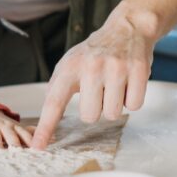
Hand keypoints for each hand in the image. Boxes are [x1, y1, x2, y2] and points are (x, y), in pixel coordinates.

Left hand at [32, 14, 153, 149]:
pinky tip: (127, 83)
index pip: (54, 103)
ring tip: (113, 84)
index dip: (45, 127)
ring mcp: (115, 68)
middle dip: (94, 108)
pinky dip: (131, 99)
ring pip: (112, 114)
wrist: (126, 29)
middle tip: (98, 90)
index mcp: (69, 68)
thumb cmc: (93, 53)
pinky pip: (134, 106)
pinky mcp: (138, 70)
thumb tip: (45, 120)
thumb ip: (56, 90)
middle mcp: (90, 67)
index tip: (37, 146)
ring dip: (113, 104)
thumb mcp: (69, 64)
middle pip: (89, 116)